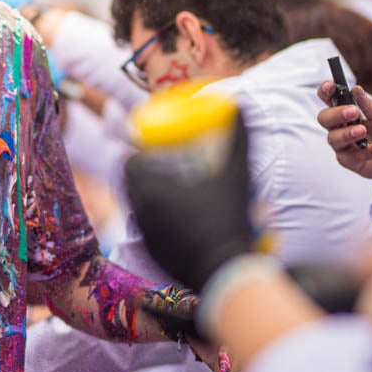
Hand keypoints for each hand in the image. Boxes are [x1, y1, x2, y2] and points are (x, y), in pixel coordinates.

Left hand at [125, 117, 252, 290]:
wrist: (226, 268)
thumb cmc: (228, 218)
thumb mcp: (237, 174)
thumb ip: (239, 137)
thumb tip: (242, 103)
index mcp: (151, 191)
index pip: (129, 165)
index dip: (137, 157)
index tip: (152, 153)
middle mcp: (141, 214)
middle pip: (131, 187)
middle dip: (143, 177)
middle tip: (163, 170)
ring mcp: (146, 237)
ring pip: (137, 210)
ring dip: (148, 199)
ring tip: (170, 193)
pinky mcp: (154, 256)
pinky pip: (148, 232)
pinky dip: (156, 223)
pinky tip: (176, 220)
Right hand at [317, 82, 371, 186]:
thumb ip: (367, 104)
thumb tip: (355, 89)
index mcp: (344, 110)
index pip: (327, 98)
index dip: (325, 91)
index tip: (331, 86)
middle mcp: (339, 127)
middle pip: (324, 118)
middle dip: (336, 114)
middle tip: (353, 111)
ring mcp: (343, 144)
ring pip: (333, 139)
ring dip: (347, 133)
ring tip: (363, 131)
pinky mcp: (350, 161)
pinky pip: (352, 157)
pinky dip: (367, 151)